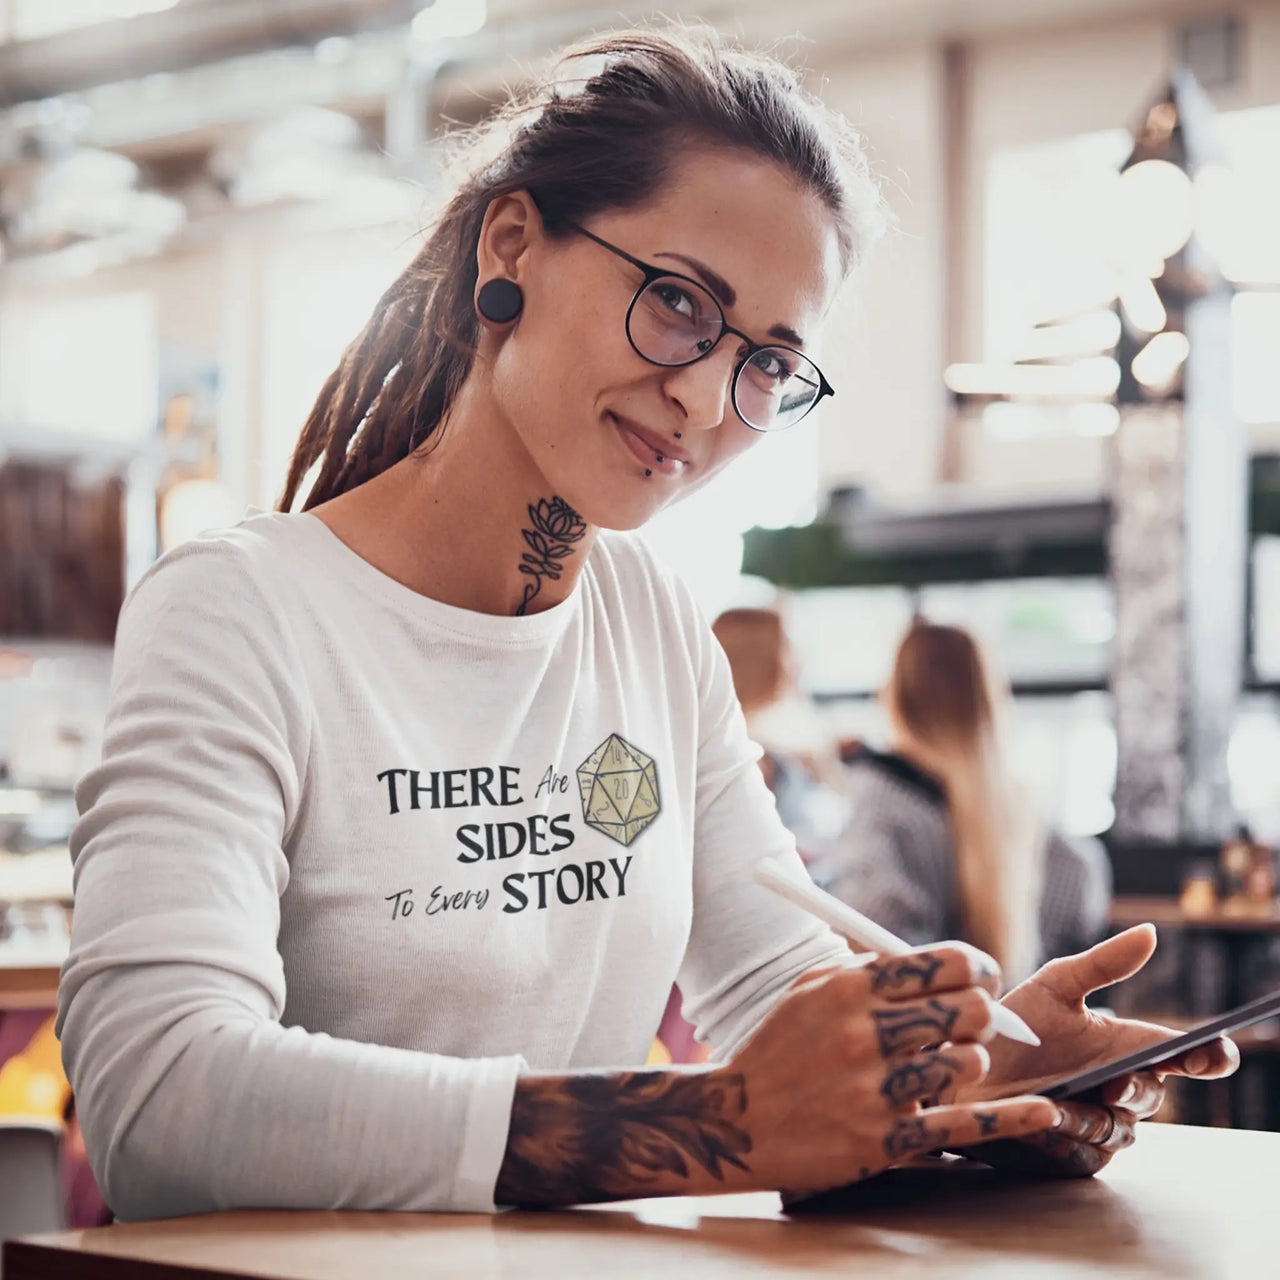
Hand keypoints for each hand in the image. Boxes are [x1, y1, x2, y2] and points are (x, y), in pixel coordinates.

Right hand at [725, 944, 1061, 1197]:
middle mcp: (864, 1035)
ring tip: (946, 1067)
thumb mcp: (810, 992)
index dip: (976, 968)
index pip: (943, 963)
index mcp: (848, 990)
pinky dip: (1012, 1119)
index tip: (980, 978)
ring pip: (970, 1063)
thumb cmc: (779, 1050)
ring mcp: (875, 1091)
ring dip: (969, 1063)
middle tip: (971, 1024)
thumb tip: (936, 965)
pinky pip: (965, 1126)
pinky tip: (1045, 1112)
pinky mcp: (884, 1141)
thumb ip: (869, 972)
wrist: (735, 1123)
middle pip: (969, 1010)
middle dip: (980, 1014)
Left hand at [953, 925, 1238, 1176]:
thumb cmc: (1013, 1026)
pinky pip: (1088, 1155)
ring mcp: (1101, 1125)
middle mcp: (1120, 1088)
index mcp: (1126, 1046)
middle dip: (1136, 1087)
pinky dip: (1068, 1138)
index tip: (1214, 1053)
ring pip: (1121, 1130)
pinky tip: (1043, 1120)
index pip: (1185, 1056)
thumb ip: (1103, 963)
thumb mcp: (1054, 987)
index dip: (1210, 1057)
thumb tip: (1150, 932)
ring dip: (1094, 1115)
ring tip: (1059, 1102)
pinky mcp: (1075, 1155)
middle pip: (1152, 1096)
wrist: (962, 1067)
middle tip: (1116, 1079)